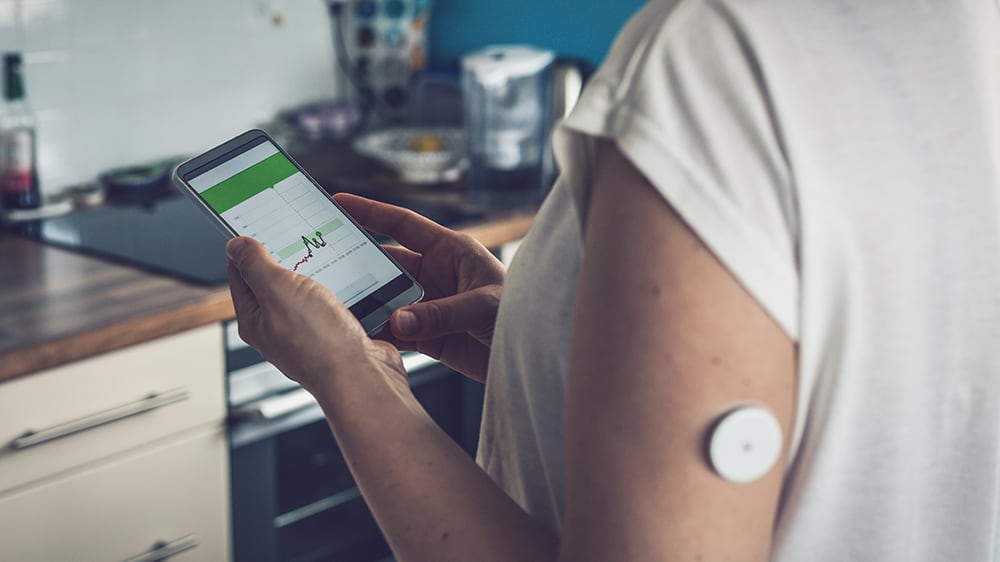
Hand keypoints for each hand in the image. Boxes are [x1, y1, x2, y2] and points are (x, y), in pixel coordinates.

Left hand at [226, 236, 407, 396]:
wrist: (362, 376)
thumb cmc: (319, 343)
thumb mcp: (278, 290)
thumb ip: (255, 265)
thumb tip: (236, 245)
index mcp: (255, 319)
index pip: (241, 273)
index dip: (248, 246)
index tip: (261, 224)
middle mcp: (279, 328)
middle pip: (277, 281)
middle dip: (289, 256)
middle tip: (300, 235)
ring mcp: (310, 332)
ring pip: (311, 290)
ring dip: (322, 272)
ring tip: (331, 258)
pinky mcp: (338, 335)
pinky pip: (338, 303)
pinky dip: (345, 288)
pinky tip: (353, 281)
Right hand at [334, 193, 504, 382]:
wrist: (537, 354)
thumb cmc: (523, 315)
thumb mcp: (483, 306)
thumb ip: (440, 313)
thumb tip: (398, 319)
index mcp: (451, 251)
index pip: (404, 225)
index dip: (371, 213)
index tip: (339, 202)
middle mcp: (437, 275)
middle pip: (388, 265)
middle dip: (358, 266)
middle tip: (324, 264)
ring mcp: (430, 306)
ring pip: (387, 300)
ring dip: (365, 304)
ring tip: (336, 306)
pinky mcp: (430, 337)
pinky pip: (396, 332)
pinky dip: (378, 334)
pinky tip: (359, 336)